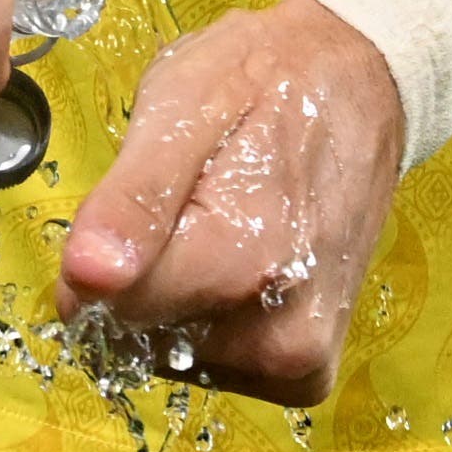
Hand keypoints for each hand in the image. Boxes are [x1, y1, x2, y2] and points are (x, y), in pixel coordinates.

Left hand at [56, 0, 408, 402]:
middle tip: (196, 200)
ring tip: (227, 221)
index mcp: (239, 260)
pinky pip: (216, 368)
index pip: (103, 307)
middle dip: (144, 275)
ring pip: (169, 354)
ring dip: (178, 297)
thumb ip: (134, 197)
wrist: (366, 83)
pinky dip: (212, 324)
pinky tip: (243, 263)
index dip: (101, 253)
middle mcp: (277, 334)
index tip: (141, 202)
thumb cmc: (271, 79)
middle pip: (137, 337)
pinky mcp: (308, 371)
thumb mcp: (185, 101)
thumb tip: (84, 278)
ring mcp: (299, 360)